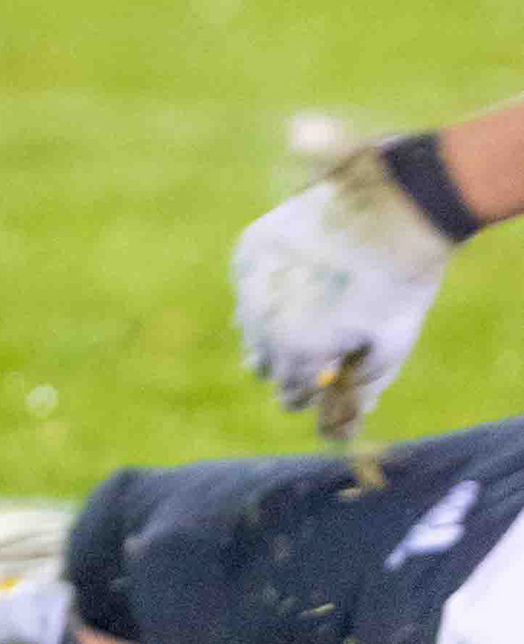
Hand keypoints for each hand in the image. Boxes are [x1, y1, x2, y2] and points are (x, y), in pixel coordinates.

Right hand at [233, 145, 455, 435]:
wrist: (389, 211)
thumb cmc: (397, 286)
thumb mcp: (388, 349)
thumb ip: (357, 392)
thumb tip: (335, 432)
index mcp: (294, 351)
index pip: (288, 396)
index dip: (314, 392)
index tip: (334, 376)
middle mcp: (259, 320)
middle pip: (260, 364)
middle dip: (288, 362)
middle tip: (324, 342)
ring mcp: (248, 282)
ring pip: (248, 324)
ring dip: (274, 327)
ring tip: (315, 306)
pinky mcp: (246, 250)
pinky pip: (249, 285)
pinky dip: (269, 289)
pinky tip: (306, 273)